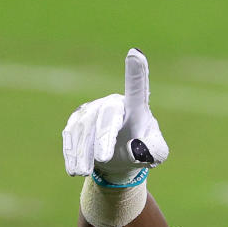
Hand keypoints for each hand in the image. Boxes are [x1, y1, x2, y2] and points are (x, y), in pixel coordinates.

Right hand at [62, 48, 168, 183]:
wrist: (120, 158)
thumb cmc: (143, 150)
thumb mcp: (156, 153)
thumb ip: (156, 151)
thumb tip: (138, 149)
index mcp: (136, 108)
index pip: (137, 89)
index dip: (136, 72)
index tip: (136, 53)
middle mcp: (112, 104)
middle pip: (106, 116)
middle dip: (104, 137)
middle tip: (105, 158)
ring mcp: (91, 112)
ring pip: (85, 130)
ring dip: (84, 152)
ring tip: (83, 172)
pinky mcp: (76, 123)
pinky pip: (71, 136)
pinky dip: (72, 153)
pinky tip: (74, 169)